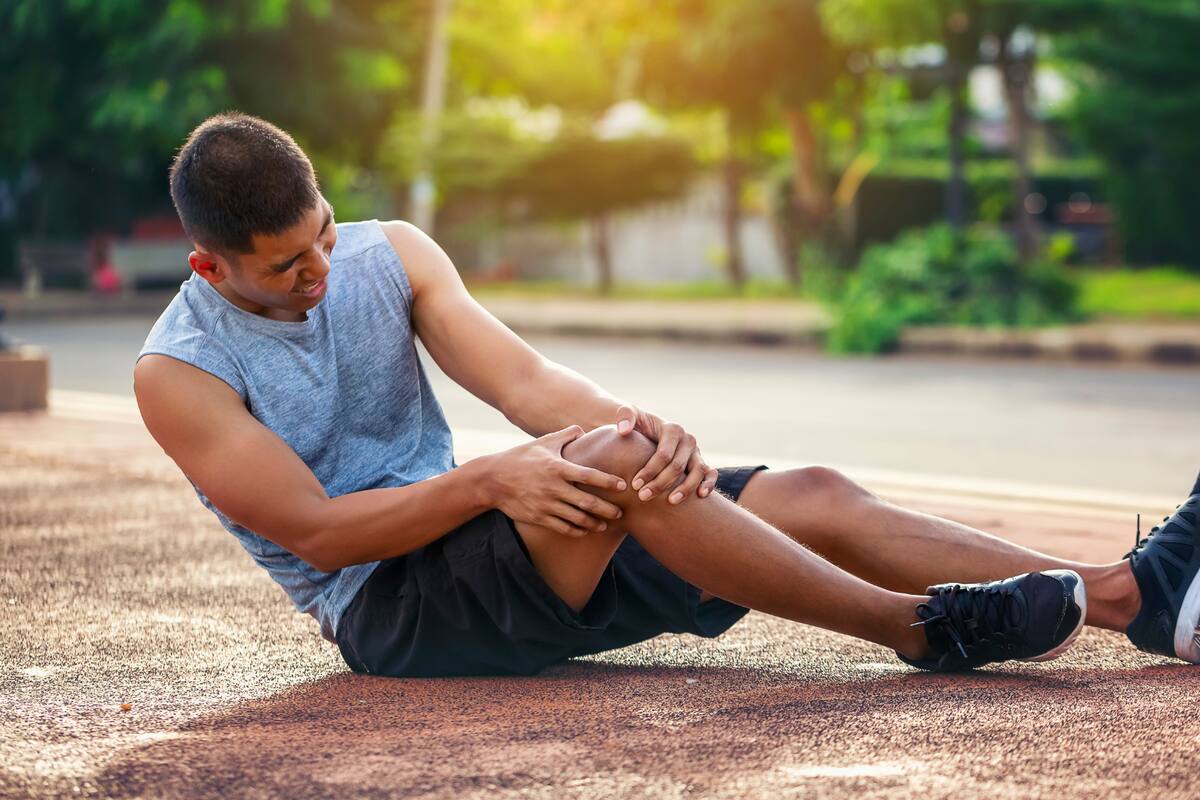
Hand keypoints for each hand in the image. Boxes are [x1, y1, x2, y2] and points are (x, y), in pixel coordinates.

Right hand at [485, 426, 627, 537]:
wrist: (492, 480)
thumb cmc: (520, 457)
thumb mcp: (542, 443)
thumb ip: (565, 435)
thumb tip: (583, 430)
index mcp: (557, 467)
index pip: (589, 475)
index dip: (608, 481)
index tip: (623, 485)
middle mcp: (553, 488)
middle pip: (587, 502)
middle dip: (607, 509)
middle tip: (620, 512)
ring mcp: (546, 505)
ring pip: (577, 518)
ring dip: (594, 523)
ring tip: (605, 525)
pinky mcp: (538, 517)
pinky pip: (562, 527)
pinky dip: (576, 530)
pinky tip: (585, 530)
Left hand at [615, 405, 717, 504]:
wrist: (648, 430)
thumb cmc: (637, 425)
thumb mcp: (629, 414)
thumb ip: (624, 416)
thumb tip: (623, 430)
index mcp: (672, 429)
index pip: (664, 454)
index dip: (649, 470)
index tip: (634, 484)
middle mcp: (688, 440)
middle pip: (678, 466)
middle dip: (660, 483)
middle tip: (643, 496)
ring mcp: (696, 452)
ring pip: (698, 471)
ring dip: (686, 488)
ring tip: (671, 502)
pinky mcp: (700, 462)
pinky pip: (710, 473)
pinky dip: (709, 484)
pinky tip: (700, 496)